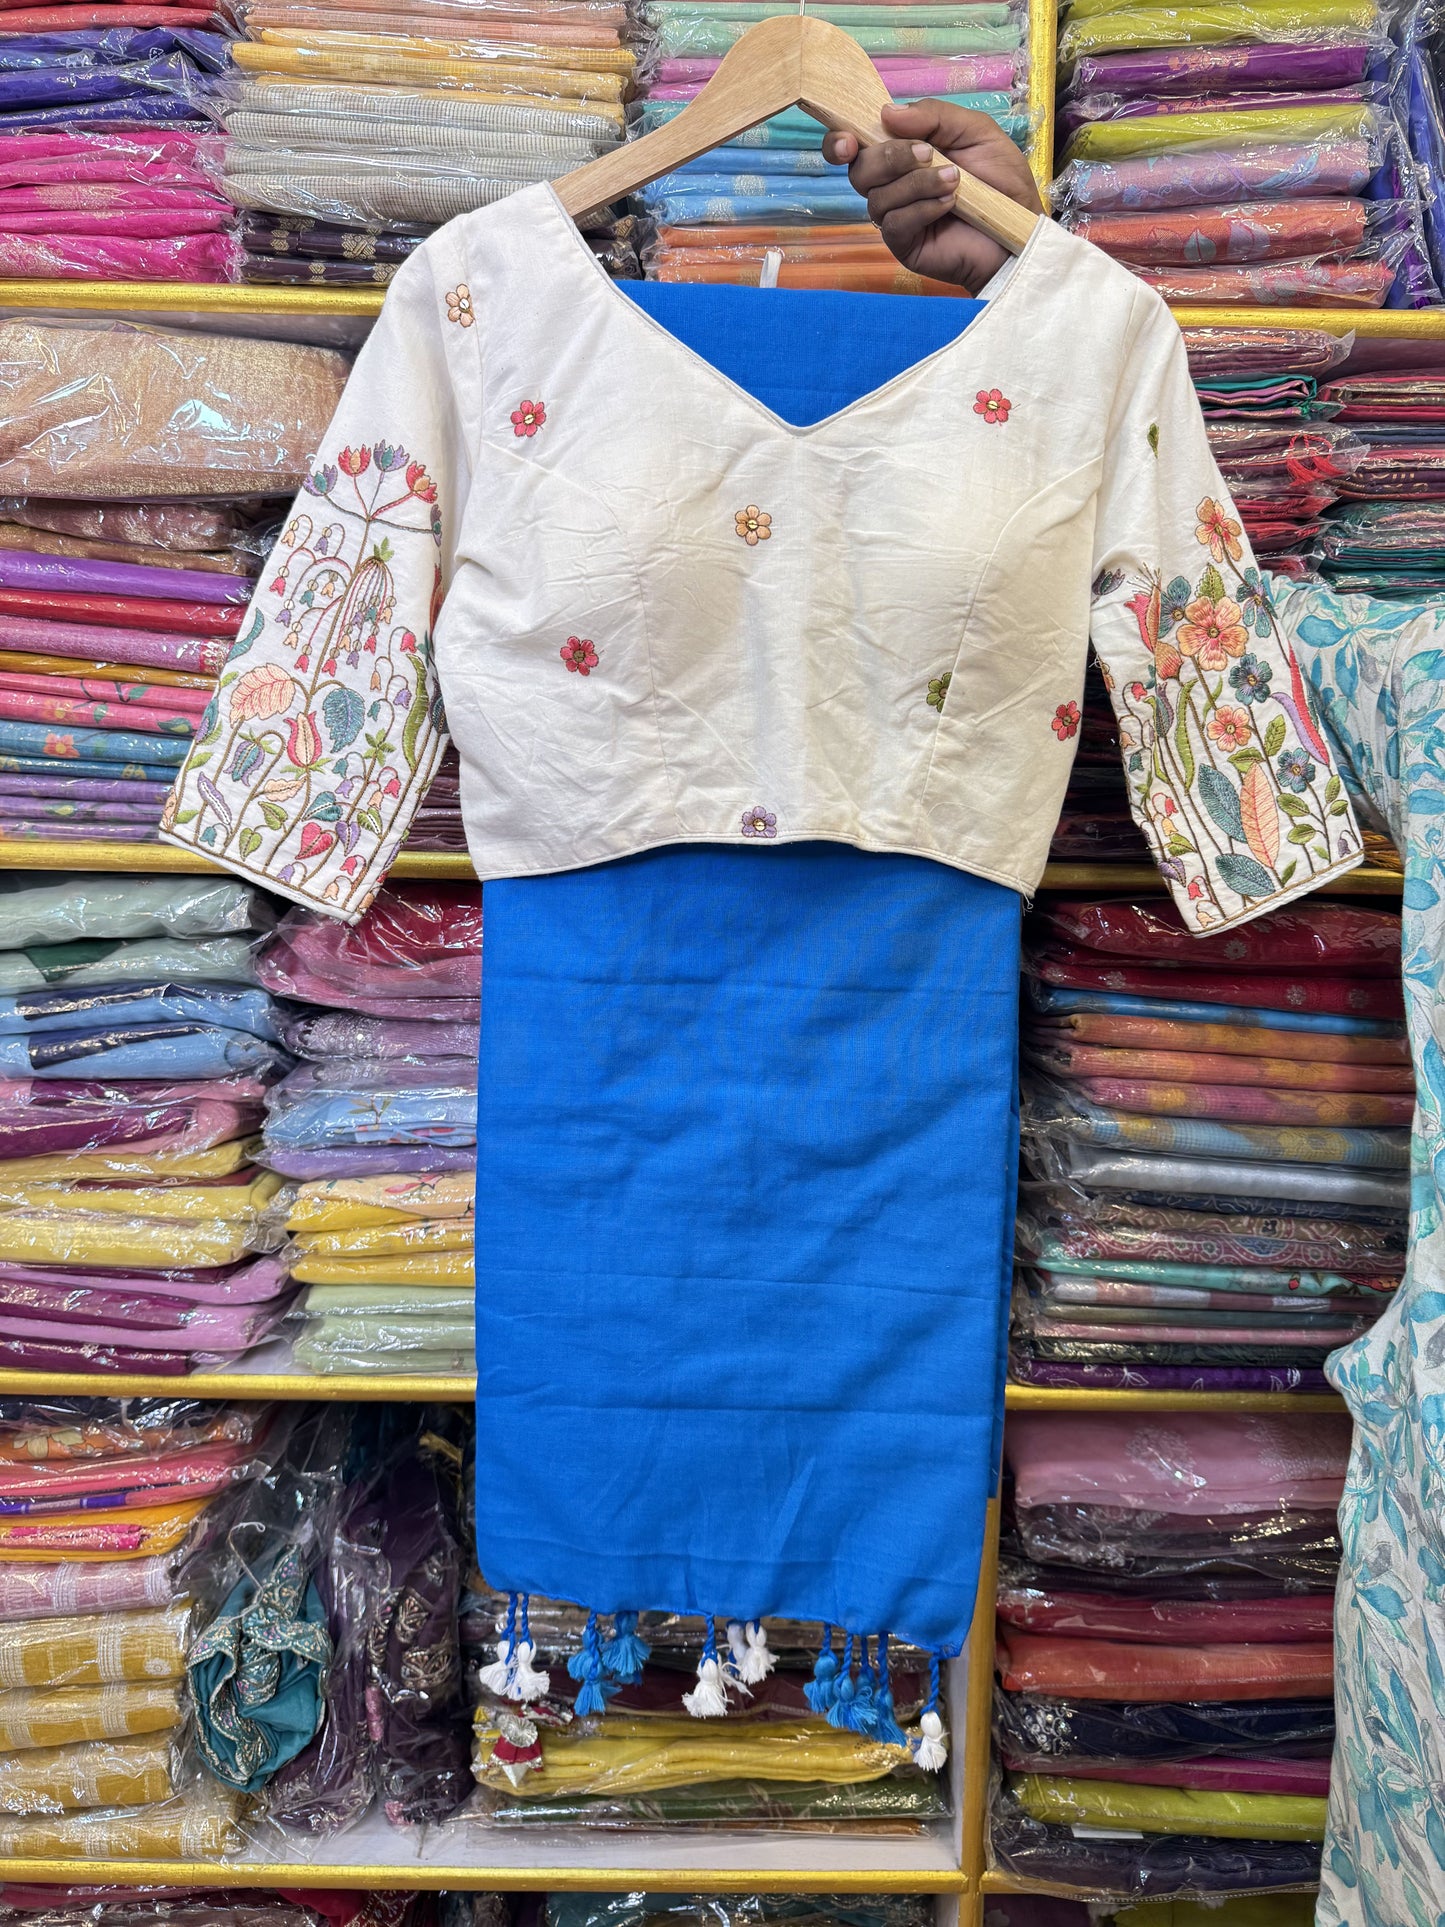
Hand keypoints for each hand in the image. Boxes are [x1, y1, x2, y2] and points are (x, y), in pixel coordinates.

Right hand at [821, 99, 1042, 290]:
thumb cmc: (1000, 180)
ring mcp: (895, 217)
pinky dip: (922, 208)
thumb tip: (887, 112)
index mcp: (900, 153)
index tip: (848, 141)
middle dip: (891, 157)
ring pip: (877, 196)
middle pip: (860, 170)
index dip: (840, 142)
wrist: (1020, 227)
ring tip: (955, 181)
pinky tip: (949, 205)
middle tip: (928, 154)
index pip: (853, 147)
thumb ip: (934, 116)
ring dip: (917, 183)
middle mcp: (890, 185)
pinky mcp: (904, 245)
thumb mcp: (974, 131)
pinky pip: (894, 223)